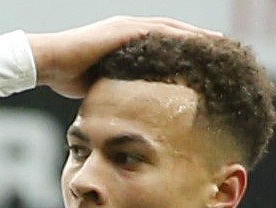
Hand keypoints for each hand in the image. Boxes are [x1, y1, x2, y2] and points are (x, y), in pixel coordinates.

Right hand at [27, 17, 219, 97]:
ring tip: (221, 44)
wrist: (48, 63)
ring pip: (172, 29)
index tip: (212, 59)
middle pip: (175, 32)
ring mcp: (127, 27)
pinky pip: (159, 32)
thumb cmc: (70, 77)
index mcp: (129, 41)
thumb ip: (125, 89)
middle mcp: (131, 29)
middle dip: (200, 39)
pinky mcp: (124, 30)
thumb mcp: (107, 85)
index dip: (189, 49)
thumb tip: (139, 111)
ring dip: (197, 36)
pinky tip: (198, 44)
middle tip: (227, 48)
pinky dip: (180, 37)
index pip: (167, 43)